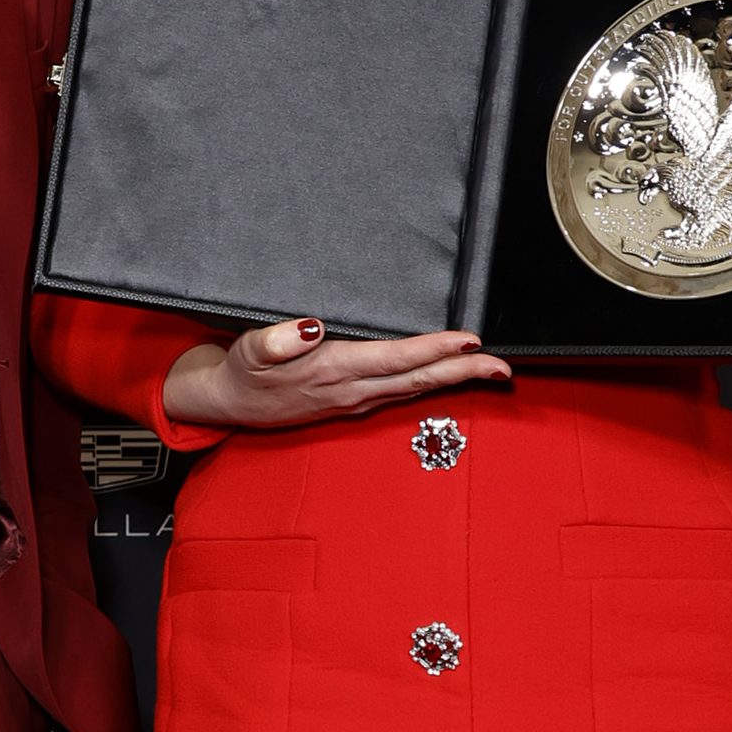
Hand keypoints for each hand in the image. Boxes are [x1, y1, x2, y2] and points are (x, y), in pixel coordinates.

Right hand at [164, 319, 510, 430]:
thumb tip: (311, 326)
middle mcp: (352, 390)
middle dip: (464, 373)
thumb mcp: (249, 349)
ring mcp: (355, 401)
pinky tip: (447, 377)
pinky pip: (402, 393)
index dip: (434, 350)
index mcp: (333, 370)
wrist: (228, 405)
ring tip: (489, 371)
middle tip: (503, 367)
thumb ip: (278, 339)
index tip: (469, 342)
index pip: (396, 358)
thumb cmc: (243, 371)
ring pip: (415, 390)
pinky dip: (430, 384)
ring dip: (454, 380)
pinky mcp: (353, 403)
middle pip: (418, 381)